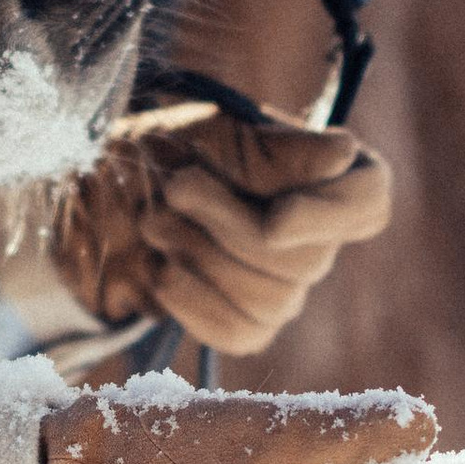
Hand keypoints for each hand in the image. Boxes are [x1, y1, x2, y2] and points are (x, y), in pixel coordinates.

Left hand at [56, 103, 393, 357]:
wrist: (95, 200)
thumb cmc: (160, 151)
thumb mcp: (214, 132)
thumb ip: (276, 150)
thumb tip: (344, 156)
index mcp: (323, 175)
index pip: (369, 202)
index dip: (330, 216)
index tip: (273, 218)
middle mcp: (316, 236)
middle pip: (307, 262)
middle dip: (227, 225)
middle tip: (174, 189)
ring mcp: (284, 287)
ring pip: (272, 299)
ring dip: (198, 255)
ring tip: (155, 221)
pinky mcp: (246, 324)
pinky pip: (240, 331)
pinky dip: (189, 298)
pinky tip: (157, 268)